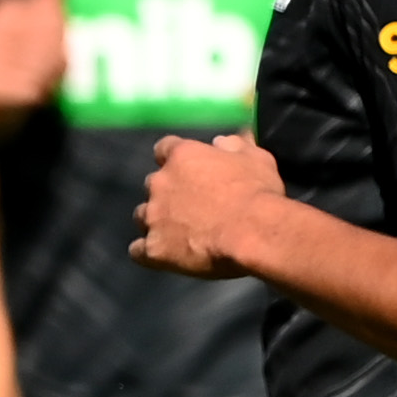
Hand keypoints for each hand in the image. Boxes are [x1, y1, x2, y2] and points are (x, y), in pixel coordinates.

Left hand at [0, 0, 75, 110]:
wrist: (2, 107)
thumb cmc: (28, 58)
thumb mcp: (47, 15)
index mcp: (2, 6)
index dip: (59, 11)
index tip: (74, 24)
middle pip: (31, 23)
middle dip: (51, 32)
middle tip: (71, 47)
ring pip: (26, 46)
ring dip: (43, 53)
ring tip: (61, 68)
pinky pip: (21, 68)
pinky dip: (34, 72)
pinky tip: (44, 84)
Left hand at [134, 133, 285, 280]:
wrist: (253, 233)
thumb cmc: (258, 193)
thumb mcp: (257, 159)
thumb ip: (236, 146)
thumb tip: (222, 140)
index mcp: (182, 156)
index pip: (164, 148)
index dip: (173, 159)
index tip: (185, 169)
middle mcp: (159, 183)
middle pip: (153, 185)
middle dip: (167, 193)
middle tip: (190, 207)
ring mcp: (152, 217)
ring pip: (141, 216)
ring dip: (156, 221)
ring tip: (178, 234)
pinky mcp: (152, 248)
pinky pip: (137, 250)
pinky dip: (148, 251)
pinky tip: (162, 255)